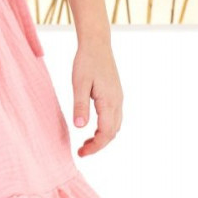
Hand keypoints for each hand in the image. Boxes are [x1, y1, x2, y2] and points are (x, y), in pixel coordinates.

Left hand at [71, 39, 122, 156]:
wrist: (97, 43)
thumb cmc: (86, 61)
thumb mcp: (78, 83)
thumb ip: (80, 105)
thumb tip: (79, 127)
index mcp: (109, 101)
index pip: (105, 133)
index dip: (95, 147)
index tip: (81, 154)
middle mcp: (117, 102)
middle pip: (112, 133)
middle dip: (98, 145)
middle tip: (81, 151)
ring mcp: (118, 98)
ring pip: (115, 126)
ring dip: (103, 137)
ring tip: (85, 143)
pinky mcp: (115, 94)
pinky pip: (114, 117)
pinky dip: (105, 128)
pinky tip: (92, 127)